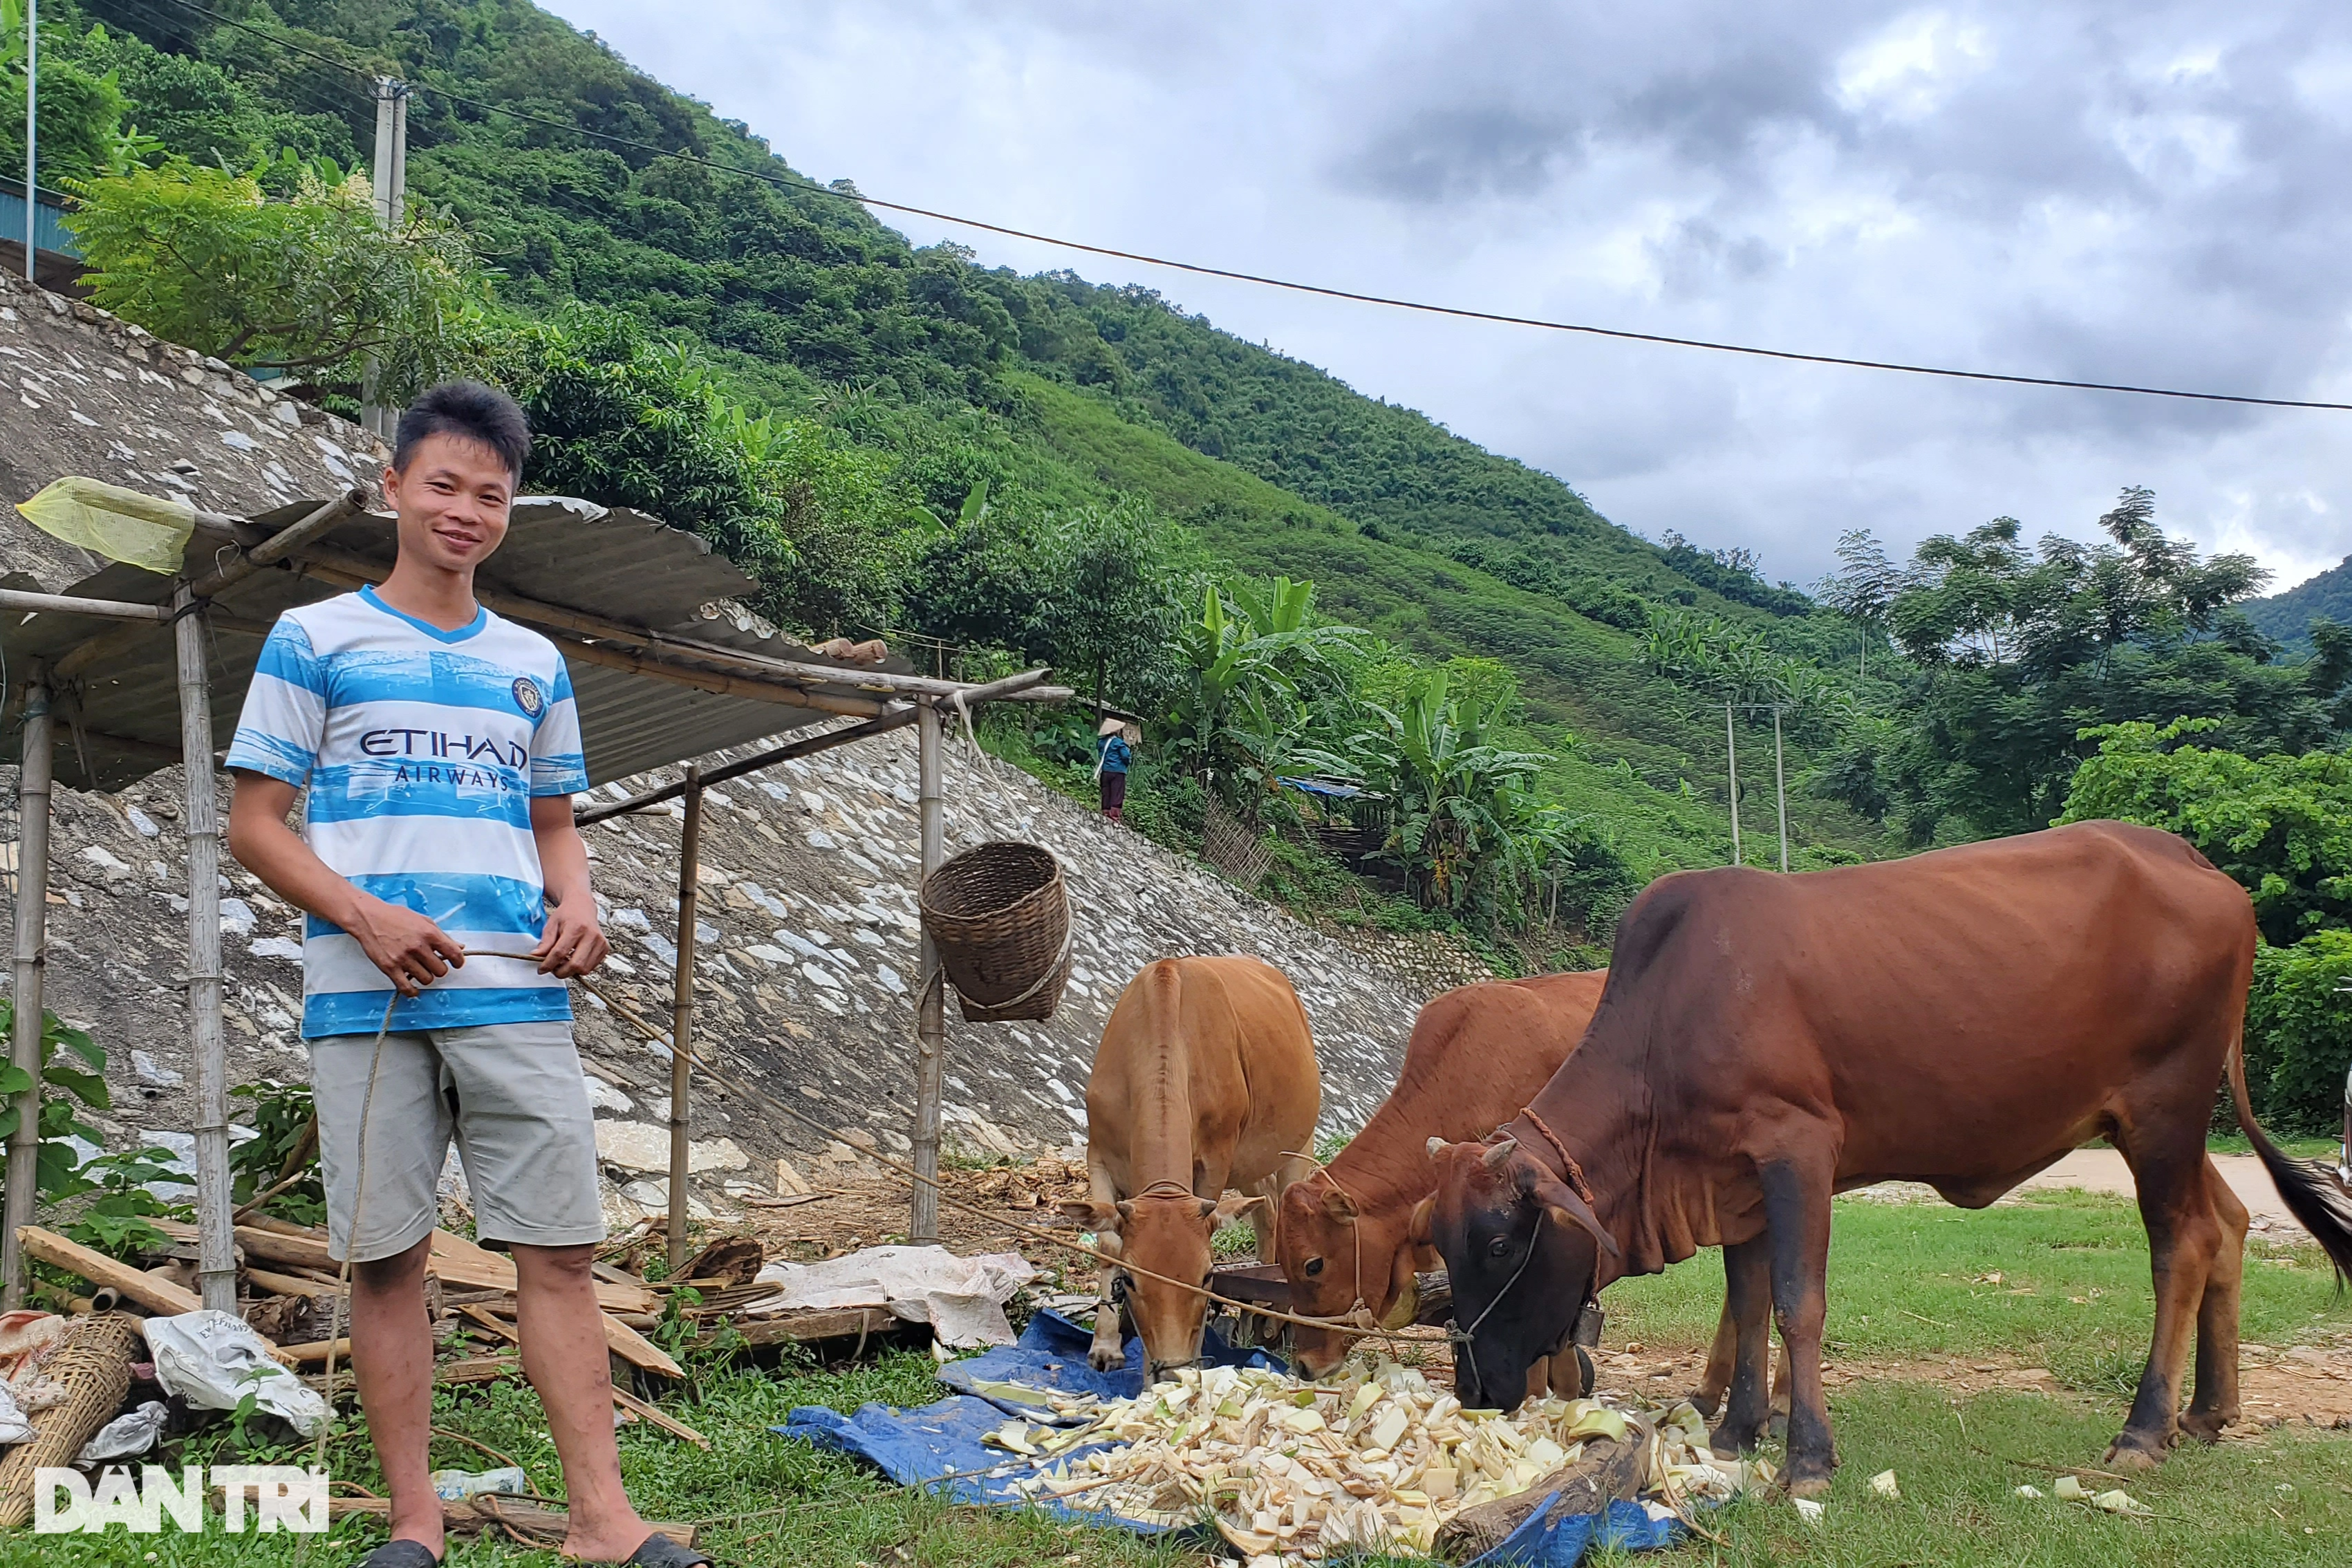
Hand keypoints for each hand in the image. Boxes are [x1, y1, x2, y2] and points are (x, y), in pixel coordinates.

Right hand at [346, 895, 464, 995]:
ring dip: (425, 977)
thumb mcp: (423, 920)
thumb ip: (441, 935)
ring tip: (419, 970)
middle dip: (438, 968)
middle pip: (441, 970)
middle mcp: (418, 947)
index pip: (454, 954)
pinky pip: (406, 988)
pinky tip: (413, 988)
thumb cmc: (394, 916)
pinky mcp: (390, 968)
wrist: (368, 918)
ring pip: (426, 980)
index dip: (458, 961)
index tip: (457, 964)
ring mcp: (403, 958)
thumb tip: (459, 947)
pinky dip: (412, 991)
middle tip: (432, 964)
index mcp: (429, 933)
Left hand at [532, 895, 608, 978]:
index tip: (541, 969)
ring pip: (584, 969)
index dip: (549, 964)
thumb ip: (545, 942)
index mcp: (576, 927)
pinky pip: (591, 967)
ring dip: (571, 971)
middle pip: (575, 964)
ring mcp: (600, 943)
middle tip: (553, 969)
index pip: (560, 952)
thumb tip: (535, 957)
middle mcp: (591, 935)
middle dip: (561, 971)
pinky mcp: (605, 948)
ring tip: (563, 964)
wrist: (582, 905)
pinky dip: (580, 968)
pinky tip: (573, 960)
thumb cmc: (566, 915)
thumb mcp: (551, 925)